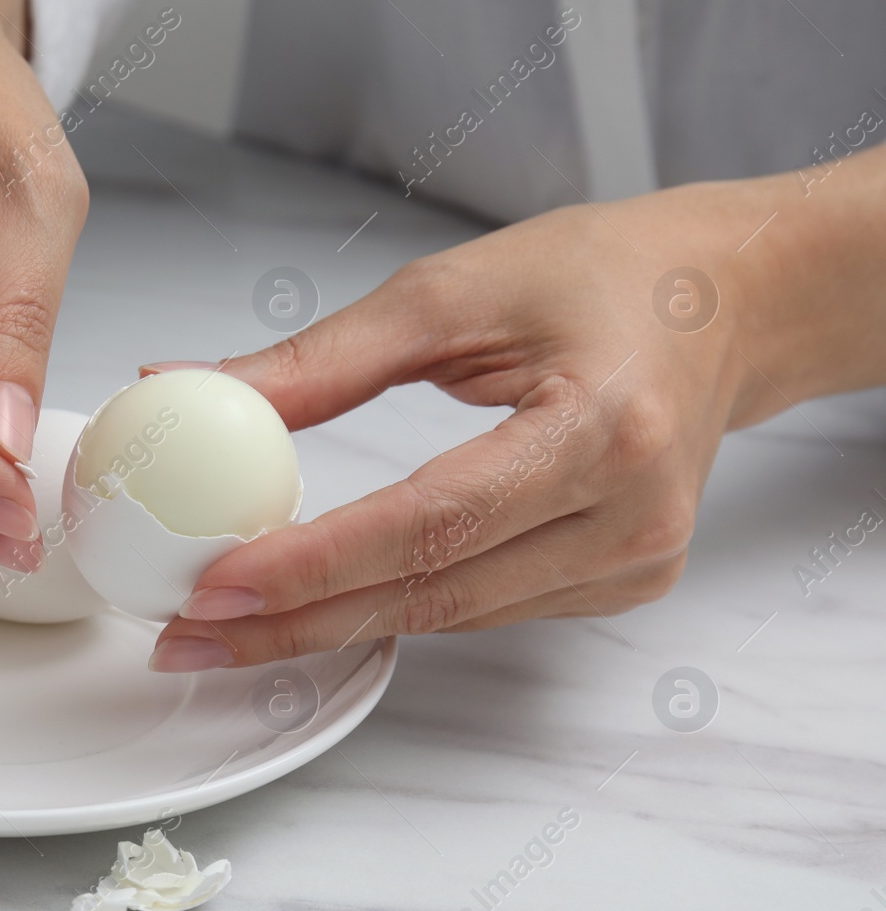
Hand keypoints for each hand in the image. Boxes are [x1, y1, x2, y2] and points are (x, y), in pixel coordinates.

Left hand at [148, 156, 885, 670]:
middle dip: (296, 622)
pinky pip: (481, 609)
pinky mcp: (622, 581)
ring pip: (450, 616)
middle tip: (188, 634)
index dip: (316, 564)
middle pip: (433, 593)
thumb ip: (320, 360)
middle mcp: (630, 515)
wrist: (721, 302)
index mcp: (602, 427)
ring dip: (332, 625)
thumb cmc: (603, 275)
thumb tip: (193, 387)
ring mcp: (634, 561)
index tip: (217, 585)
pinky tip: (320, 605)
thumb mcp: (451, 292)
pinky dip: (395, 607)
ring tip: (226, 626)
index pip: (433, 522)